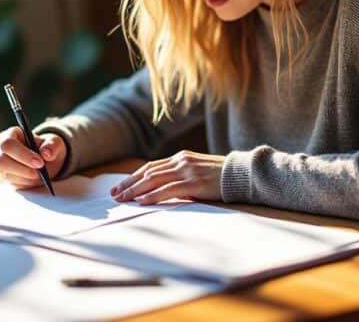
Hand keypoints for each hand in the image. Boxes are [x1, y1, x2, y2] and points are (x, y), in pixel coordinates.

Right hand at [0, 127, 66, 189]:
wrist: (47, 160)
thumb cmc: (47, 147)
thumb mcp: (54, 142)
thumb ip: (52, 145)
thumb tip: (46, 153)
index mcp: (11, 135)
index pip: (8, 144)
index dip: (22, 154)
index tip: (39, 162)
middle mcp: (2, 150)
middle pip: (2, 161)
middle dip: (23, 168)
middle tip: (40, 171)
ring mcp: (3, 165)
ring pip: (8, 175)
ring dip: (27, 177)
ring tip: (41, 174)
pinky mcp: (8, 177)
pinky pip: (14, 184)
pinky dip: (28, 183)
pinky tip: (37, 178)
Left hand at [110, 150, 224, 203]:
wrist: (243, 174)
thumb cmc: (221, 177)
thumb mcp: (198, 172)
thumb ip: (181, 176)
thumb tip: (163, 190)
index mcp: (181, 158)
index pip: (150, 167)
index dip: (133, 177)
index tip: (120, 187)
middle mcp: (181, 161)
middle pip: (148, 173)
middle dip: (129, 184)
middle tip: (114, 195)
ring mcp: (187, 171)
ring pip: (154, 180)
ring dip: (135, 190)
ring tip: (122, 199)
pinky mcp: (194, 183)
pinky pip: (168, 190)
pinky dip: (153, 195)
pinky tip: (141, 201)